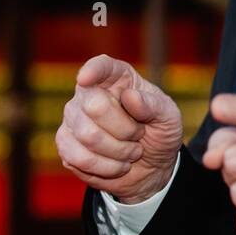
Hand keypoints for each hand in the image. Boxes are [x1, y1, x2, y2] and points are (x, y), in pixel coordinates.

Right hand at [57, 54, 183, 204]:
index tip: (86, 78)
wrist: (152, 167)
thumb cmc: (159, 133)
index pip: (101, 66)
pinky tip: (117, 165)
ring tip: (130, 151)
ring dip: (118, 151)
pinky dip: (105, 168)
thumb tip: (130, 97)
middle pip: (95, 106)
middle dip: (125, 129)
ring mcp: (73, 118)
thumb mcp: (169, 118)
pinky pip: (79, 158)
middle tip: (138, 135)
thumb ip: (154, 105)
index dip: (93, 70)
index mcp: (117, 78)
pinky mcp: (66, 144)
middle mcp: (89, 93)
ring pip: (88, 135)